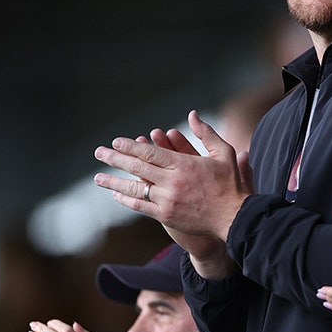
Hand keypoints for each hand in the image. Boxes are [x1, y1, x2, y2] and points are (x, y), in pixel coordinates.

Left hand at [94, 111, 248, 242]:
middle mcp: (172, 182)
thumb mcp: (224, 153)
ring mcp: (167, 200)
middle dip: (115, 159)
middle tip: (99, 153)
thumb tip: (192, 114)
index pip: (150, 153)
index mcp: (184, 165)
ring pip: (135, 188)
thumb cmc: (230, 184)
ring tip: (98, 178)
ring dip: (114, 182)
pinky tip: (117, 195)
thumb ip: (206, 133)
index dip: (131, 146)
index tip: (116, 142)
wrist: (234, 217)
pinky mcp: (166, 216)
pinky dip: (127, 199)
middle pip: (137, 167)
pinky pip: (141, 206)